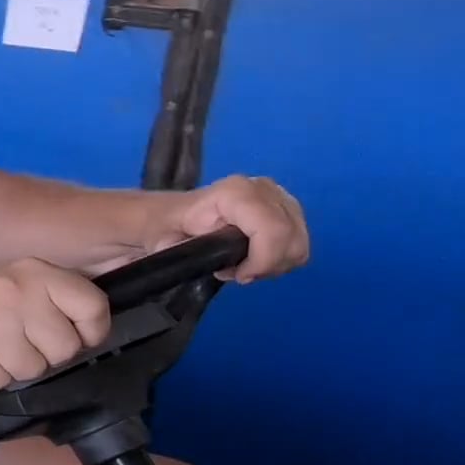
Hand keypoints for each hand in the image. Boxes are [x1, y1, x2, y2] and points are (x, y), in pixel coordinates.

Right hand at [0, 258, 112, 389]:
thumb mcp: (20, 283)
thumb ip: (56, 302)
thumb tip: (92, 337)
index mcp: (38, 271)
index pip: (93, 307)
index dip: (91, 333)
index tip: (76, 338)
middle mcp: (18, 289)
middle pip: (64, 349)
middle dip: (46, 357)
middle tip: (22, 343)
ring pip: (32, 370)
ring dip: (15, 369)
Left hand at [157, 175, 308, 283]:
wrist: (173, 215)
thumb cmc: (167, 227)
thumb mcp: (165, 240)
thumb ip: (180, 251)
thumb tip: (206, 260)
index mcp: (236, 193)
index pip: (274, 231)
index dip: (263, 262)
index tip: (239, 276)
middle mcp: (263, 188)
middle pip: (292, 240)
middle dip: (267, 266)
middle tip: (238, 272)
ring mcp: (278, 196)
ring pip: (298, 244)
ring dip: (274, 264)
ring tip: (243, 265)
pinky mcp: (286, 207)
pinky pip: (299, 242)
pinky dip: (281, 258)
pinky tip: (255, 258)